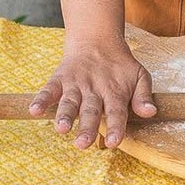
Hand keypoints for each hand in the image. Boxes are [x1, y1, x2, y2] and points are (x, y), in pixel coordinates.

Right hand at [29, 37, 156, 148]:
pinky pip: (49, 90)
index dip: (114, 127)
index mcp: (115, 92)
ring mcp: (76, 84)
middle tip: (82, 144)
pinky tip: (34, 111)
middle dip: (86, 127)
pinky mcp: (60, 79)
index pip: (116, 113)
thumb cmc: (121, 66)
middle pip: (90, 111)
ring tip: (61, 129)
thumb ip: (143, 96)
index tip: (112, 142)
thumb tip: (150, 113)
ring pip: (70, 102)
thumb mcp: (140, 76)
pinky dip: (41, 99)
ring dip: (64, 115)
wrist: (97, 40)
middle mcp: (94, 90)